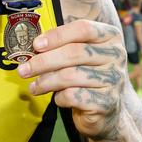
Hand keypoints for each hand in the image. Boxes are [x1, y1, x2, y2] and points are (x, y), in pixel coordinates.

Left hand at [17, 19, 125, 139]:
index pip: (83, 28)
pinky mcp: (108, 101)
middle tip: (24, 70)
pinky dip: (59, 97)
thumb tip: (33, 45)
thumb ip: (62, 45)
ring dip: (45, 81)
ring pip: (71, 75)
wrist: (106, 112)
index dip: (57, 35)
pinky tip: (56, 98)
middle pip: (74, 52)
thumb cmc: (86, 76)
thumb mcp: (78, 55)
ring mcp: (114, 79)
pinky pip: (74, 96)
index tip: (35, 45)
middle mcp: (117, 55)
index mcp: (110, 36)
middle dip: (43, 61)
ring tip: (33, 86)